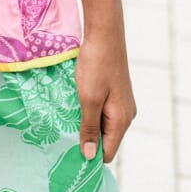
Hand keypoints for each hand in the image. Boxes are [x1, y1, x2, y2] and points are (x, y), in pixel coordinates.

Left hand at [75, 30, 136, 162]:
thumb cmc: (96, 66)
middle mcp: (126, 115)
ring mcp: (122, 104)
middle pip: (106, 140)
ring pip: (103, 125)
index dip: (89, 155)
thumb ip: (89, 128)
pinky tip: (76, 104)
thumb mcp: (89, 99)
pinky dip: (90, 112)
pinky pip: (103, 112)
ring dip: (87, 124)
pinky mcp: (117, 94)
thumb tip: (89, 156)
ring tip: (67, 118)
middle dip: (87, 140)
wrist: (104, 34)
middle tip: (63, 135)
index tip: (68, 153)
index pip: (108, 153)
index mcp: (122, 120)